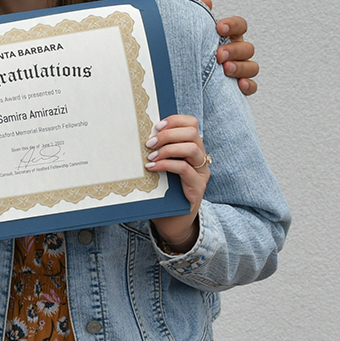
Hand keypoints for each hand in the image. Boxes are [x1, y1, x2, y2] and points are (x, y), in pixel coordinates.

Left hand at [145, 115, 209, 252]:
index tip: (156, 125)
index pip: (192, 123)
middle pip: (193, 133)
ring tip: (150, 156)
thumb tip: (138, 133)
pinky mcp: (197, 188)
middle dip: (168, 134)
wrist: (172, 220)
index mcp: (192, 148)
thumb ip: (157, 150)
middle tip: (149, 143)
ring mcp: (201, 173)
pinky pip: (185, 169)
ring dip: (168, 149)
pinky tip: (152, 168)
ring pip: (192, 148)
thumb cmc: (163, 190)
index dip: (175, 120)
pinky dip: (166, 165)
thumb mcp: (161, 165)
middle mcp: (200, 159)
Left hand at [200, 0, 258, 94]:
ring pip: (252, 67)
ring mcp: (241, 70)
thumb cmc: (194, 50)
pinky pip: (252, 87)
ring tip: (226, 68)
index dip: (233, 25)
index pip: (240, 26)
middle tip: (219, 54)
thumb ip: (200, 16)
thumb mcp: (195, 33)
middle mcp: (237, 52)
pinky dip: (248, 85)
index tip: (219, 27)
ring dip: (241, 67)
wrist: (186, 76)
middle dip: (234, 50)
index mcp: (229, 36)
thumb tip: (206, 0)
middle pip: (247, 48)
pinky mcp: (239, 88)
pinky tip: (239, 85)